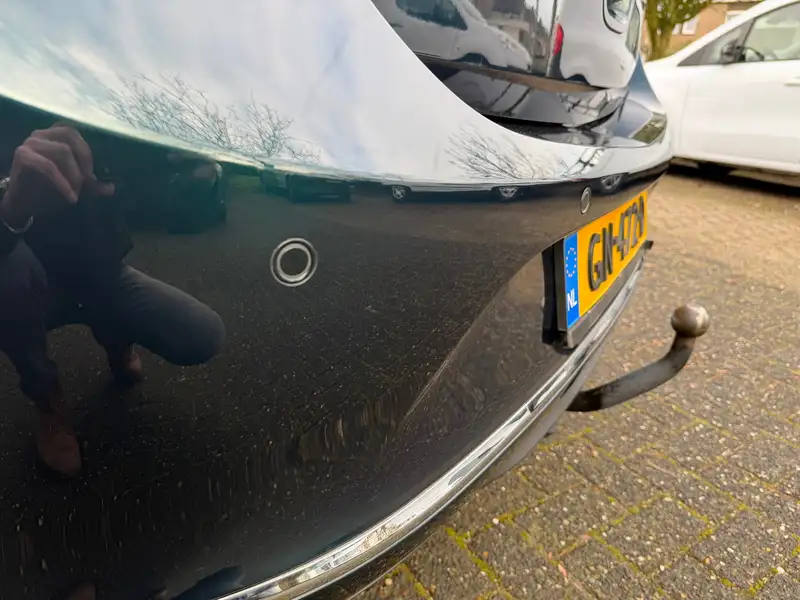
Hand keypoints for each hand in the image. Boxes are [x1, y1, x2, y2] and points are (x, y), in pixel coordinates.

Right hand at [0, 125, 114, 228]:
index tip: (92, 174)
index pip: (75, 132)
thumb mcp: (75, 186)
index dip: (87, 151)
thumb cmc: (48, 190)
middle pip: (70, 136)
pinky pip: (49, 166)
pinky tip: (71, 198)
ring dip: (75, 175)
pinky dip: (63, 183)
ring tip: (77, 193)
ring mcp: (30, 143)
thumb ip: (91, 185)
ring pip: (62, 151)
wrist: (24, 203)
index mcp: (53, 136)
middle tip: (88, 182)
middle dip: (85, 159)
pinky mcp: (22, 156)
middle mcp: (41, 135)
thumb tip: (111, 188)